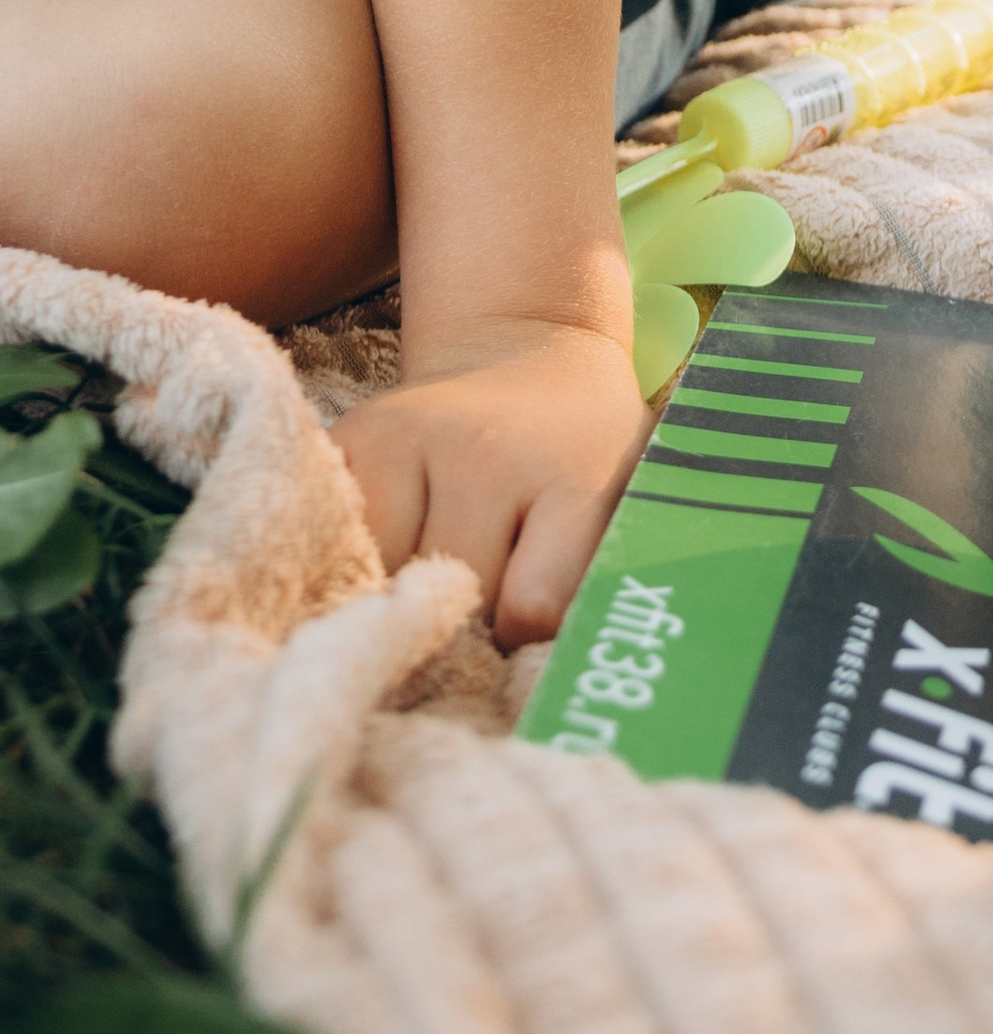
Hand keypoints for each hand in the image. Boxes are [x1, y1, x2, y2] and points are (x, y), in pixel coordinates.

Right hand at [333, 318, 650, 646]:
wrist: (525, 350)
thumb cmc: (577, 453)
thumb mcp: (619, 505)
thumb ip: (585, 587)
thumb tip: (543, 683)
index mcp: (572, 475)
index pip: (534, 606)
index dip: (520, 641)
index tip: (516, 647)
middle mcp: (486, 450)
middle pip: (450, 600)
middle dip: (459, 624)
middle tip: (473, 606)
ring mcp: (409, 439)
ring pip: (380, 581)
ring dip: (398, 601)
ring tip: (426, 580)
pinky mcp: (351, 438)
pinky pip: (333, 544)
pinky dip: (351, 569)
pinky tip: (377, 562)